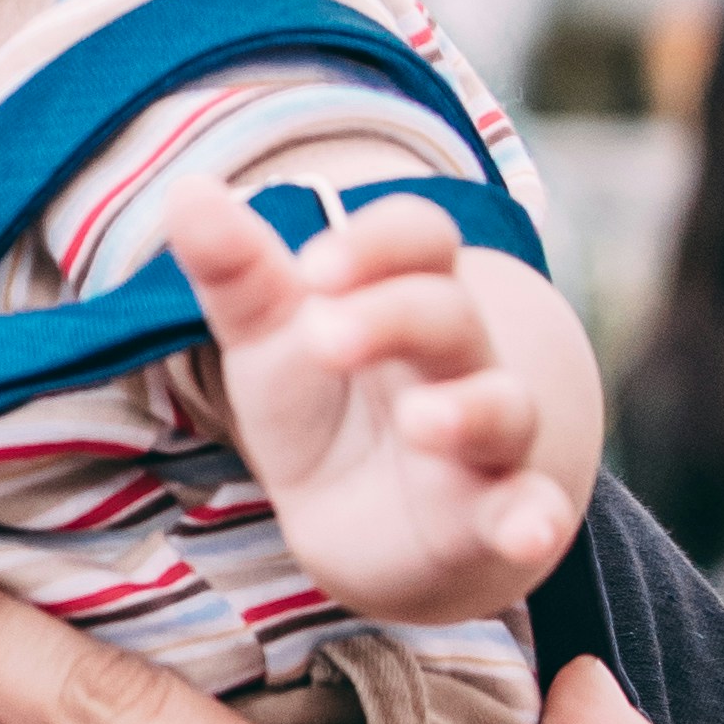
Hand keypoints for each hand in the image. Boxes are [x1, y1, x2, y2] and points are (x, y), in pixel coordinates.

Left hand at [165, 182, 594, 617]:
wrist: (356, 522)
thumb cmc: (321, 407)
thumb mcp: (267, 339)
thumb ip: (236, 271)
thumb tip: (187, 190)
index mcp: (405, 295)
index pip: (420, 239)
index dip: (375, 243)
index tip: (314, 268)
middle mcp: (458, 358)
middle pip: (450, 315)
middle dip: (394, 316)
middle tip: (324, 336)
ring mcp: (486, 437)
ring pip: (503, 407)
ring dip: (470, 410)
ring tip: (420, 420)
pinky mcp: (495, 515)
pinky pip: (531, 513)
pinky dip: (536, 521)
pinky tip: (529, 534)